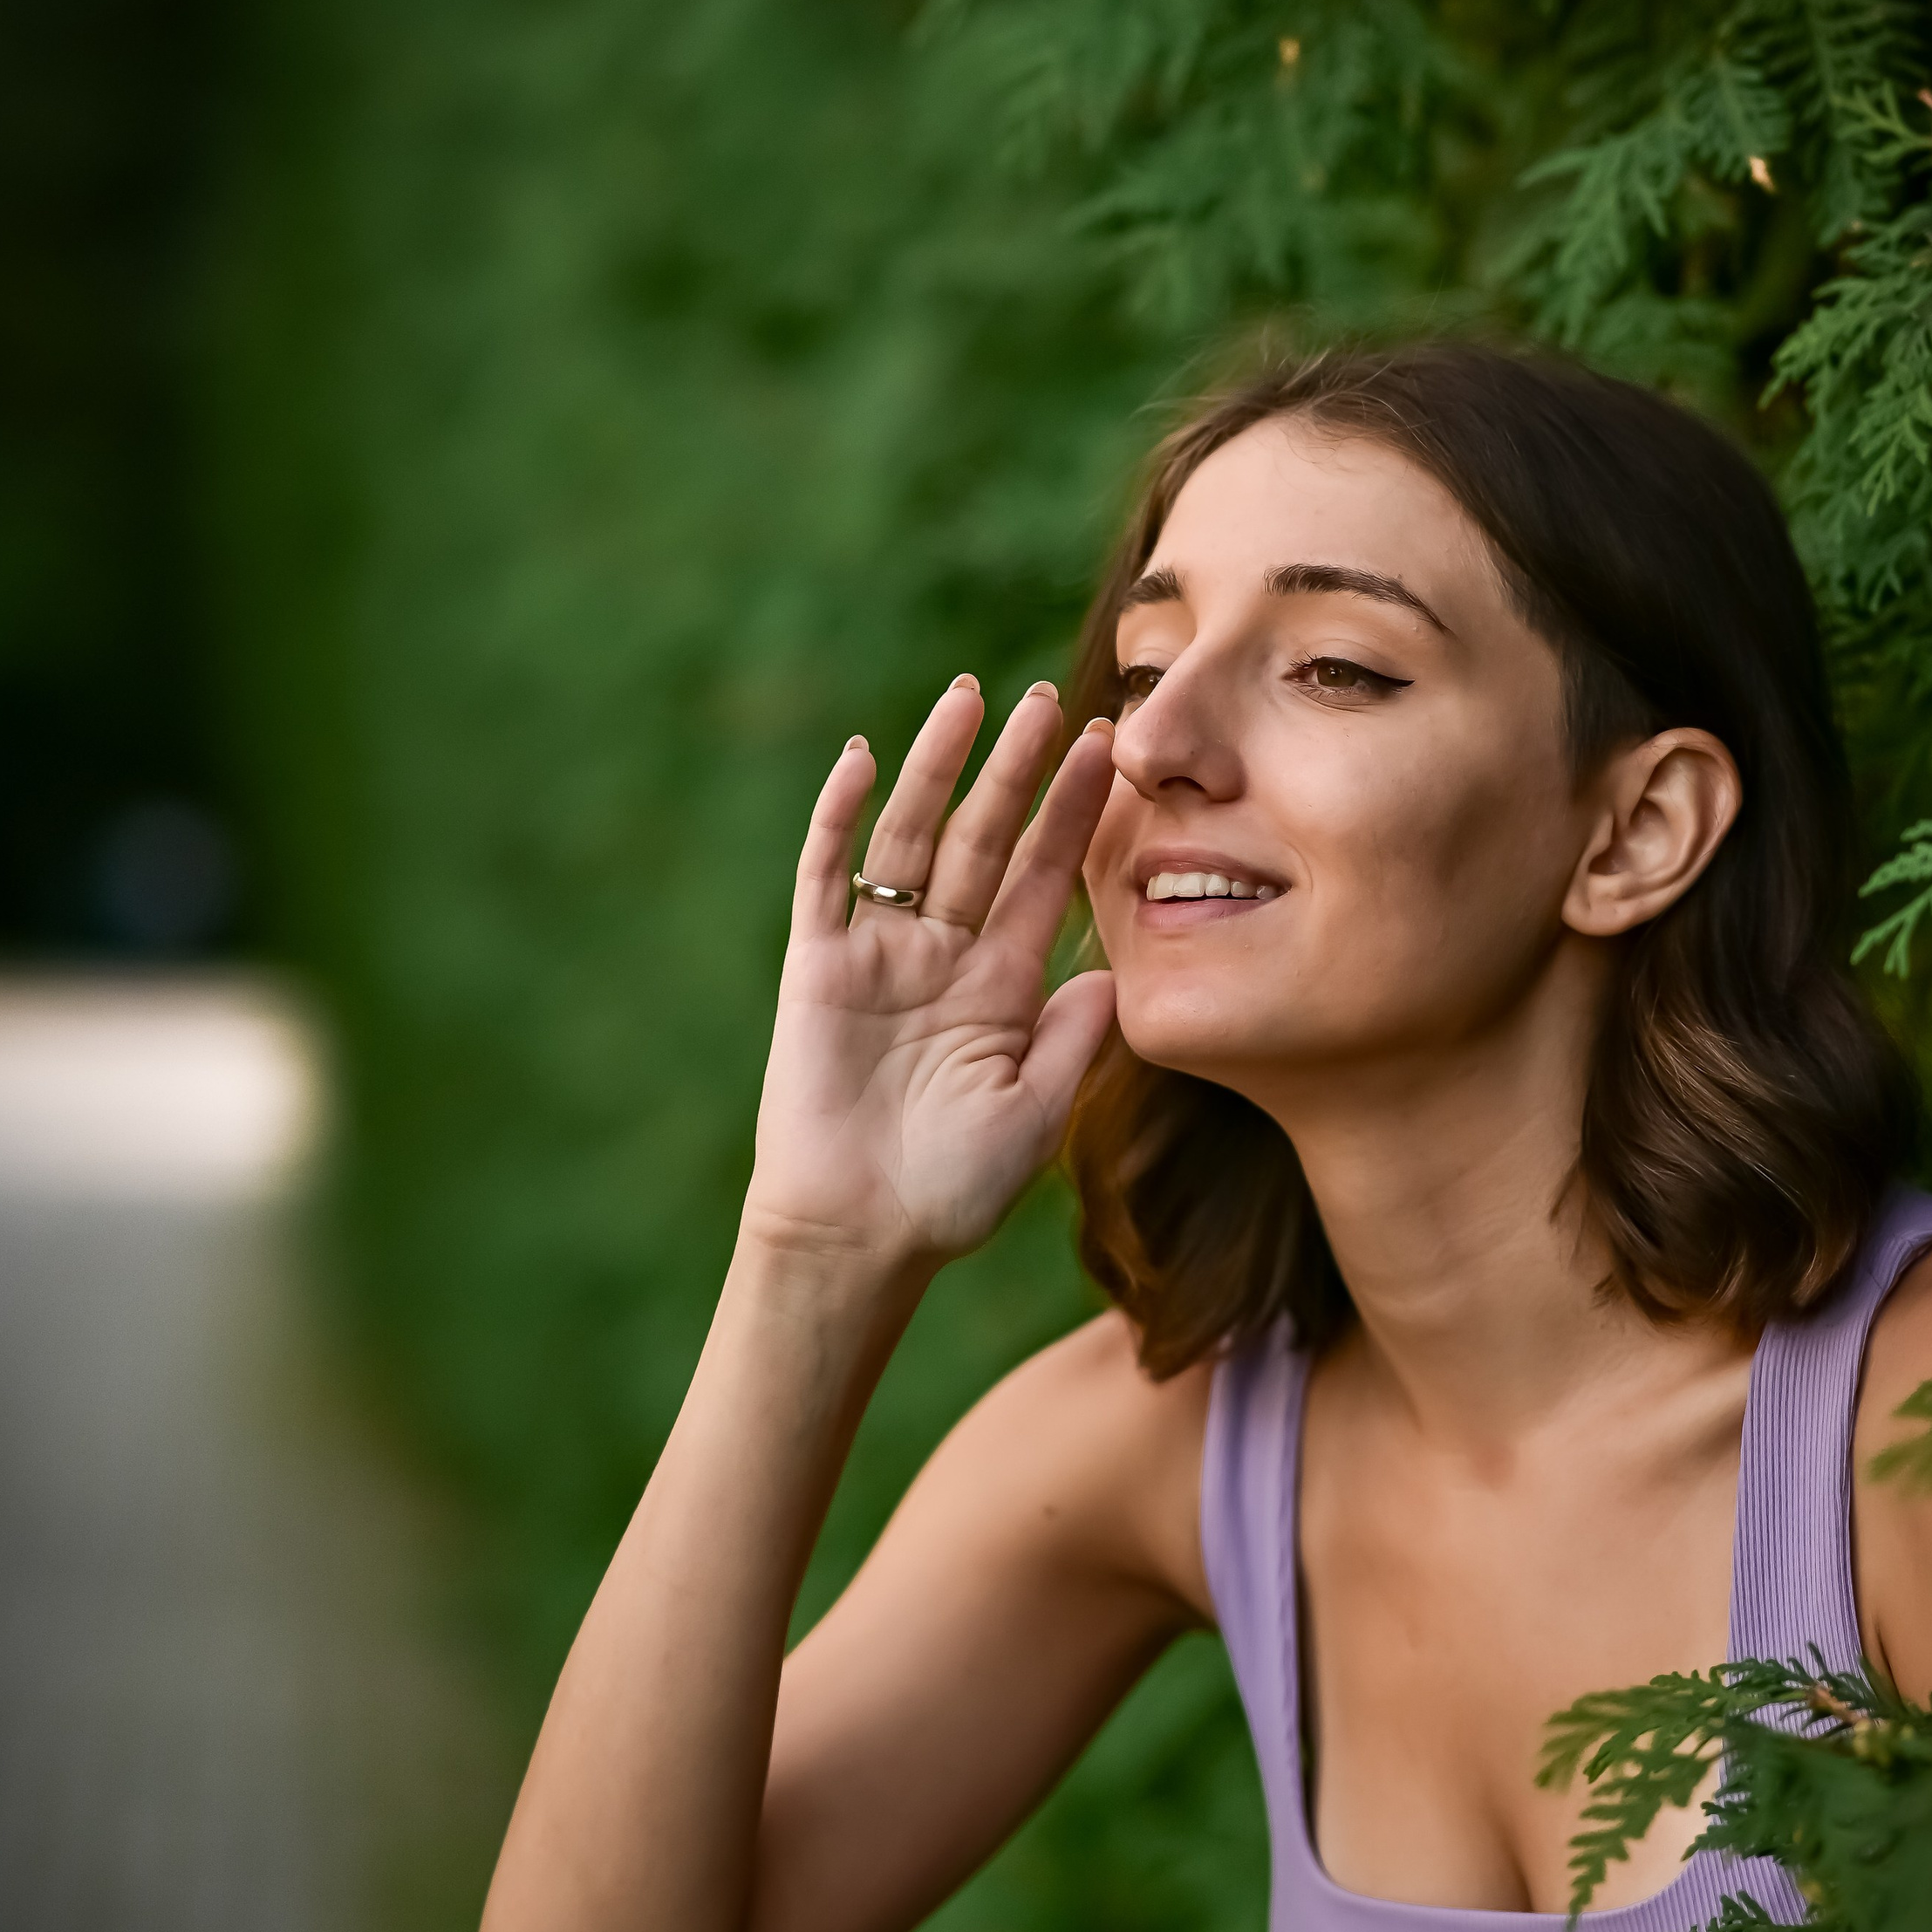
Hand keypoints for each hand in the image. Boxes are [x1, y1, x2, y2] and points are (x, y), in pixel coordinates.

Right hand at [743, 678, 1118, 1269]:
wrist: (860, 1236)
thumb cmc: (950, 1190)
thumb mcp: (1035, 1114)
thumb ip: (1073, 1040)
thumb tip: (1113, 969)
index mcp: (1003, 985)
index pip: (1046, 878)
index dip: (1074, 814)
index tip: (1110, 749)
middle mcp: (944, 955)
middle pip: (986, 840)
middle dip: (1018, 769)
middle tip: (1053, 694)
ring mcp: (879, 954)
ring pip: (911, 838)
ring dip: (939, 769)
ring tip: (970, 699)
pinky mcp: (819, 967)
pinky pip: (827, 878)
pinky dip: (839, 817)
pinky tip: (862, 757)